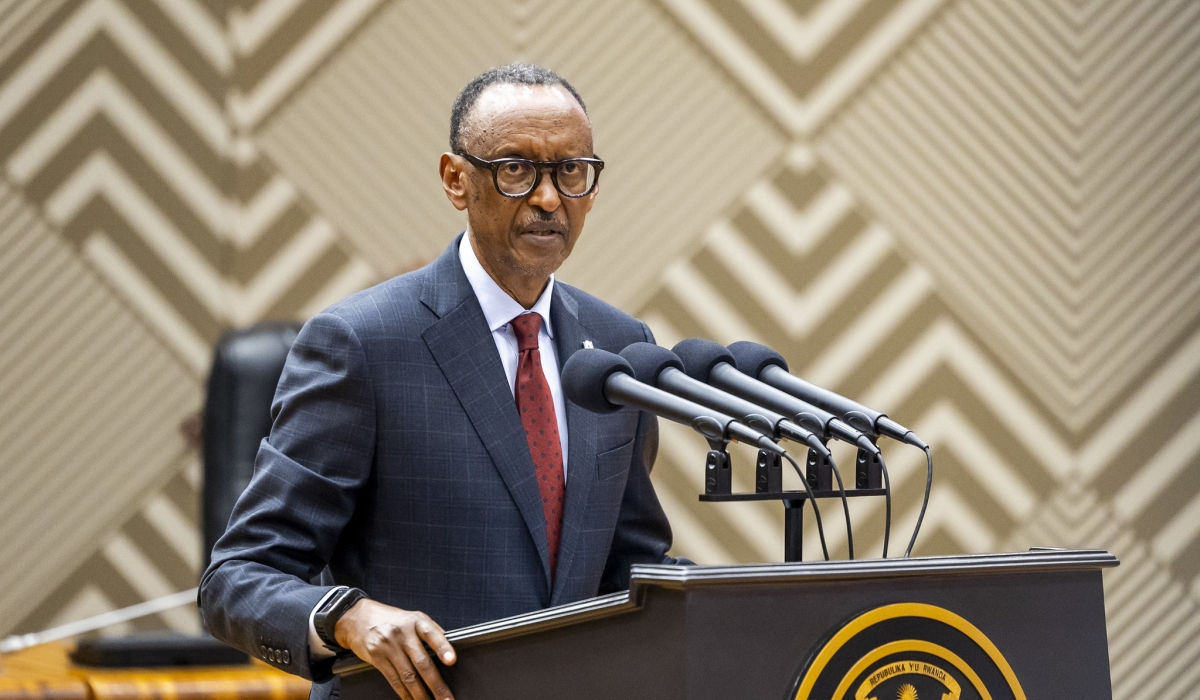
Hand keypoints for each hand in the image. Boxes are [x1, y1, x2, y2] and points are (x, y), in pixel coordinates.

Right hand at [334, 599, 456, 699]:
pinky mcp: (377, 657)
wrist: (358, 618)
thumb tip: (449, 650)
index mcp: (416, 621)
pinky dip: (405, 694)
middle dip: (436, 683)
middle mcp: (403, 633)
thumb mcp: (412, 618)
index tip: (452, 660)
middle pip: (421, 662)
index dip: (443, 648)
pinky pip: (394, 680)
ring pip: (408, 675)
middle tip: (446, 698)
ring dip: (421, 694)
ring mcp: (389, 646)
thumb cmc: (392, 620)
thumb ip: (430, 632)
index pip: (432, 634)